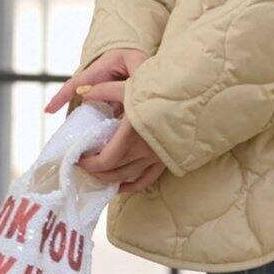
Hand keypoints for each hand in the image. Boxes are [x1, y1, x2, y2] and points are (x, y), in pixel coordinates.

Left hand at [46, 49, 166, 193]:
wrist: (195, 99)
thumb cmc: (162, 91)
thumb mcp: (131, 87)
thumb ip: (104, 89)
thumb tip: (81, 91)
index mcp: (131, 135)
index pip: (104, 160)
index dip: (88, 163)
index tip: (79, 157)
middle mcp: (142, 150)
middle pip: (112, 171)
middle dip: (95, 170)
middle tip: (84, 164)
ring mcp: (155, 158)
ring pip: (127, 177)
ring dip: (109, 178)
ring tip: (98, 173)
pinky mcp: (165, 160)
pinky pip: (145, 181)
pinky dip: (130, 186)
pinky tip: (119, 186)